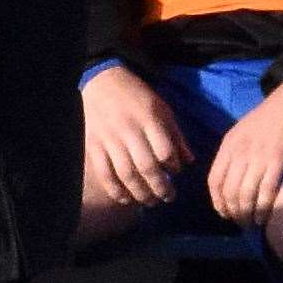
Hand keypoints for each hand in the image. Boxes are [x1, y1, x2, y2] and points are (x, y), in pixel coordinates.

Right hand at [82, 63, 192, 208]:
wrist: (100, 81)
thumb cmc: (135, 95)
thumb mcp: (161, 107)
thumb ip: (175, 134)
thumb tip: (189, 162)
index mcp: (149, 118)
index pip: (165, 151)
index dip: (174, 167)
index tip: (175, 172)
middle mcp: (129, 130)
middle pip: (147, 167)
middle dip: (161, 188)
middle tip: (168, 197)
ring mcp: (109, 139)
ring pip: (126, 175)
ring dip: (141, 193)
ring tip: (151, 201)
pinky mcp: (94, 146)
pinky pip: (105, 174)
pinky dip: (116, 191)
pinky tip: (127, 199)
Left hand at [206, 81, 282, 227]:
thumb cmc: (268, 117)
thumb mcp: (242, 132)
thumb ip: (235, 153)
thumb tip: (231, 181)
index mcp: (229, 145)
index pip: (215, 180)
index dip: (217, 201)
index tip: (224, 214)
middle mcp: (240, 152)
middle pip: (229, 191)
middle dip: (233, 212)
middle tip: (240, 223)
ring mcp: (258, 157)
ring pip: (245, 195)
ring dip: (246, 214)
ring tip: (251, 225)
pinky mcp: (278, 161)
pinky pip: (266, 192)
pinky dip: (262, 209)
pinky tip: (264, 218)